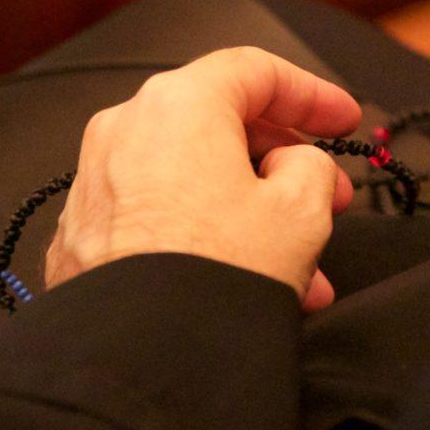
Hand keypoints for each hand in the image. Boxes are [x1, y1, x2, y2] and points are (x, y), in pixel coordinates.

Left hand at [44, 46, 360, 312]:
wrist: (139, 358)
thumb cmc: (213, 273)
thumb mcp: (302, 208)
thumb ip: (312, 166)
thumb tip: (296, 167)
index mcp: (178, 104)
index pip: (256, 71)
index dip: (313, 94)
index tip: (343, 120)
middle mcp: (126, 131)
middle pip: (223, 125)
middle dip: (287, 162)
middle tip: (330, 191)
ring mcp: (98, 184)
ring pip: (197, 178)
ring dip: (256, 208)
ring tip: (303, 258)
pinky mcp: (86, 235)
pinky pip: (164, 215)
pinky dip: (211, 231)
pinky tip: (251, 274)